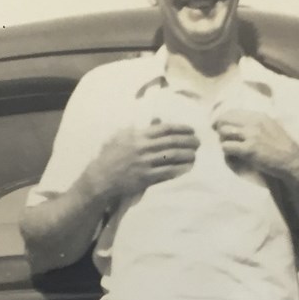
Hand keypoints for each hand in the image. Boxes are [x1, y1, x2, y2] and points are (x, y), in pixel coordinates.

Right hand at [82, 121, 198, 204]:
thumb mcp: (121, 136)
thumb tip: (157, 121)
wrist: (100, 178)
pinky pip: (167, 173)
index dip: (181, 128)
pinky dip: (179, 170)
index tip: (191, 129)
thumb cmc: (109, 156)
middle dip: (188, 141)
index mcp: (138, 135)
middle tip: (198, 142)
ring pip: (173, 157)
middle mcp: (143, 147)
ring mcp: (145, 163)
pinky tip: (187, 168)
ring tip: (195, 154)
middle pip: (172, 142)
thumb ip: (139, 128)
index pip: (165, 128)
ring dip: (187, 155)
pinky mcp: (146, 178)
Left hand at [213, 109, 298, 183]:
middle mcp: (254, 123)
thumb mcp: (270, 126)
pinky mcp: (248, 150)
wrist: (292, 160)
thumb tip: (238, 124)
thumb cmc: (282, 145)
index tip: (219, 126)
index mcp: (259, 116)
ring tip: (229, 146)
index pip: (232, 112)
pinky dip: (226, 151)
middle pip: (225, 120)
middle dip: (220, 129)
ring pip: (223, 132)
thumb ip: (255, 122)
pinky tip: (232, 154)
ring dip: (223, 140)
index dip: (223, 119)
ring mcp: (251, 136)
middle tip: (222, 138)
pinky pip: (227, 147)